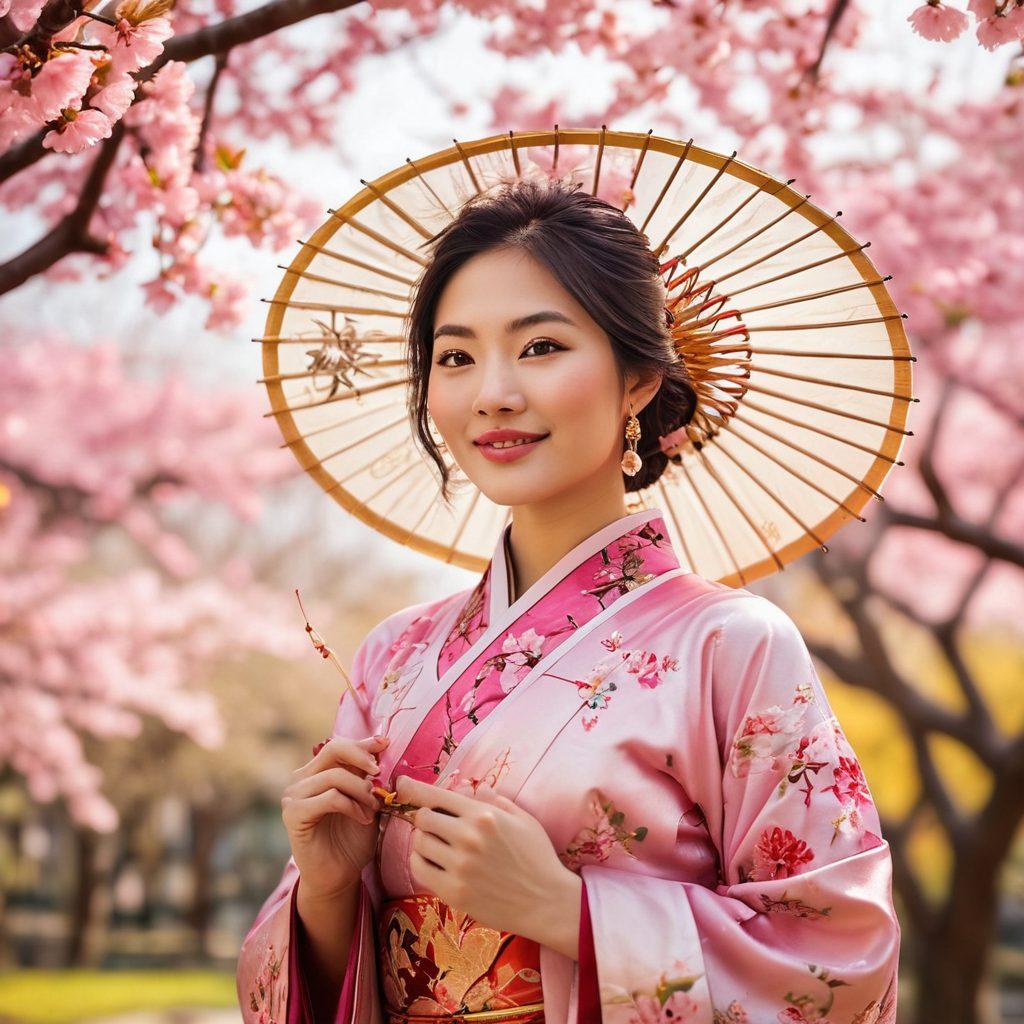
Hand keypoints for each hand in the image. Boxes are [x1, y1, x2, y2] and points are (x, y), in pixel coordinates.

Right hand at [281, 734, 389, 901]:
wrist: (339, 876)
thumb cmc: (353, 839)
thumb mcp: (365, 800)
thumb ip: (367, 775)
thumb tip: (381, 745)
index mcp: (318, 772)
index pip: (338, 746)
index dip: (362, 742)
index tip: (385, 744)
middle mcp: (302, 779)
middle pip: (332, 750)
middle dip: (361, 757)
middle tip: (379, 773)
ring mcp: (294, 796)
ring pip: (335, 776)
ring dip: (361, 790)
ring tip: (374, 809)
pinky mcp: (293, 814)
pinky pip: (329, 797)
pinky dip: (351, 805)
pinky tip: (363, 819)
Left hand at [396, 774, 581, 956]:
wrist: (546, 902)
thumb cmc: (537, 857)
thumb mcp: (523, 819)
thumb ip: (495, 801)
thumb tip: (473, 789)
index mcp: (484, 815)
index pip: (437, 795)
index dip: (413, 788)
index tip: (401, 784)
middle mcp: (468, 837)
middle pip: (423, 818)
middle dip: (425, 818)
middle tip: (436, 826)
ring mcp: (459, 866)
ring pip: (419, 843)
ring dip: (424, 841)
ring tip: (439, 846)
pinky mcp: (453, 892)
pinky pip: (420, 870)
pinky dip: (421, 863)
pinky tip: (434, 863)